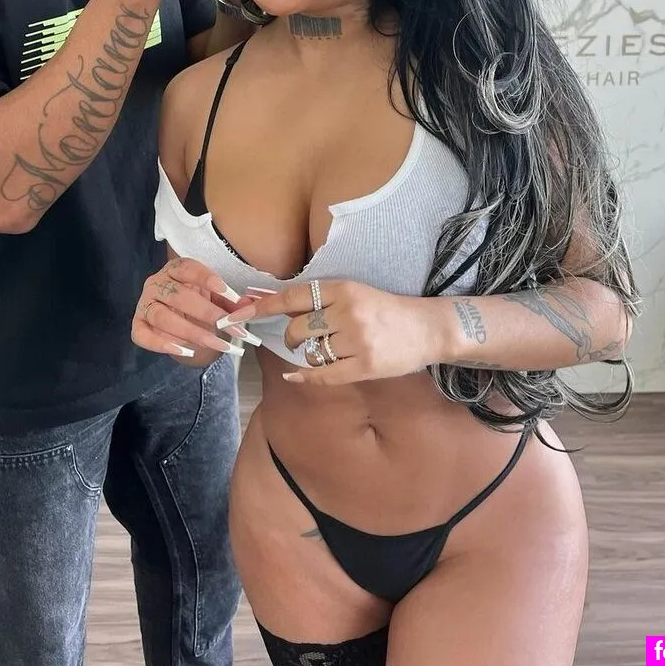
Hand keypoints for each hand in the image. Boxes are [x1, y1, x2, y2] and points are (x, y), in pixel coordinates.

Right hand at [131, 257, 260, 363]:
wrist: (181, 318)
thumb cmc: (200, 301)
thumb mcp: (216, 298)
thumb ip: (230, 301)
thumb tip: (247, 306)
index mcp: (175, 269)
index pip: (188, 268)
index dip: (208, 279)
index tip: (229, 293)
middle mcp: (156, 283)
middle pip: (178, 296)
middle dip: (207, 313)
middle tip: (230, 327)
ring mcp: (144, 304)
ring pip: (162, 317)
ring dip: (191, 332)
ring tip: (215, 343)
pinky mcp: (138, 325)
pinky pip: (143, 336)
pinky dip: (162, 345)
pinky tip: (185, 351)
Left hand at [228, 280, 443, 384]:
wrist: (428, 328)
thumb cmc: (386, 310)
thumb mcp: (355, 293)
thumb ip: (320, 299)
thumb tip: (272, 301)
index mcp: (344, 289)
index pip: (293, 296)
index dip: (262, 306)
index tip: (237, 314)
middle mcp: (349, 312)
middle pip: (297, 328)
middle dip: (290, 337)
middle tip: (295, 340)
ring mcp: (357, 341)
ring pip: (310, 352)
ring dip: (307, 355)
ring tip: (323, 352)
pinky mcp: (365, 366)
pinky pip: (323, 375)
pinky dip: (305, 376)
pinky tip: (296, 376)